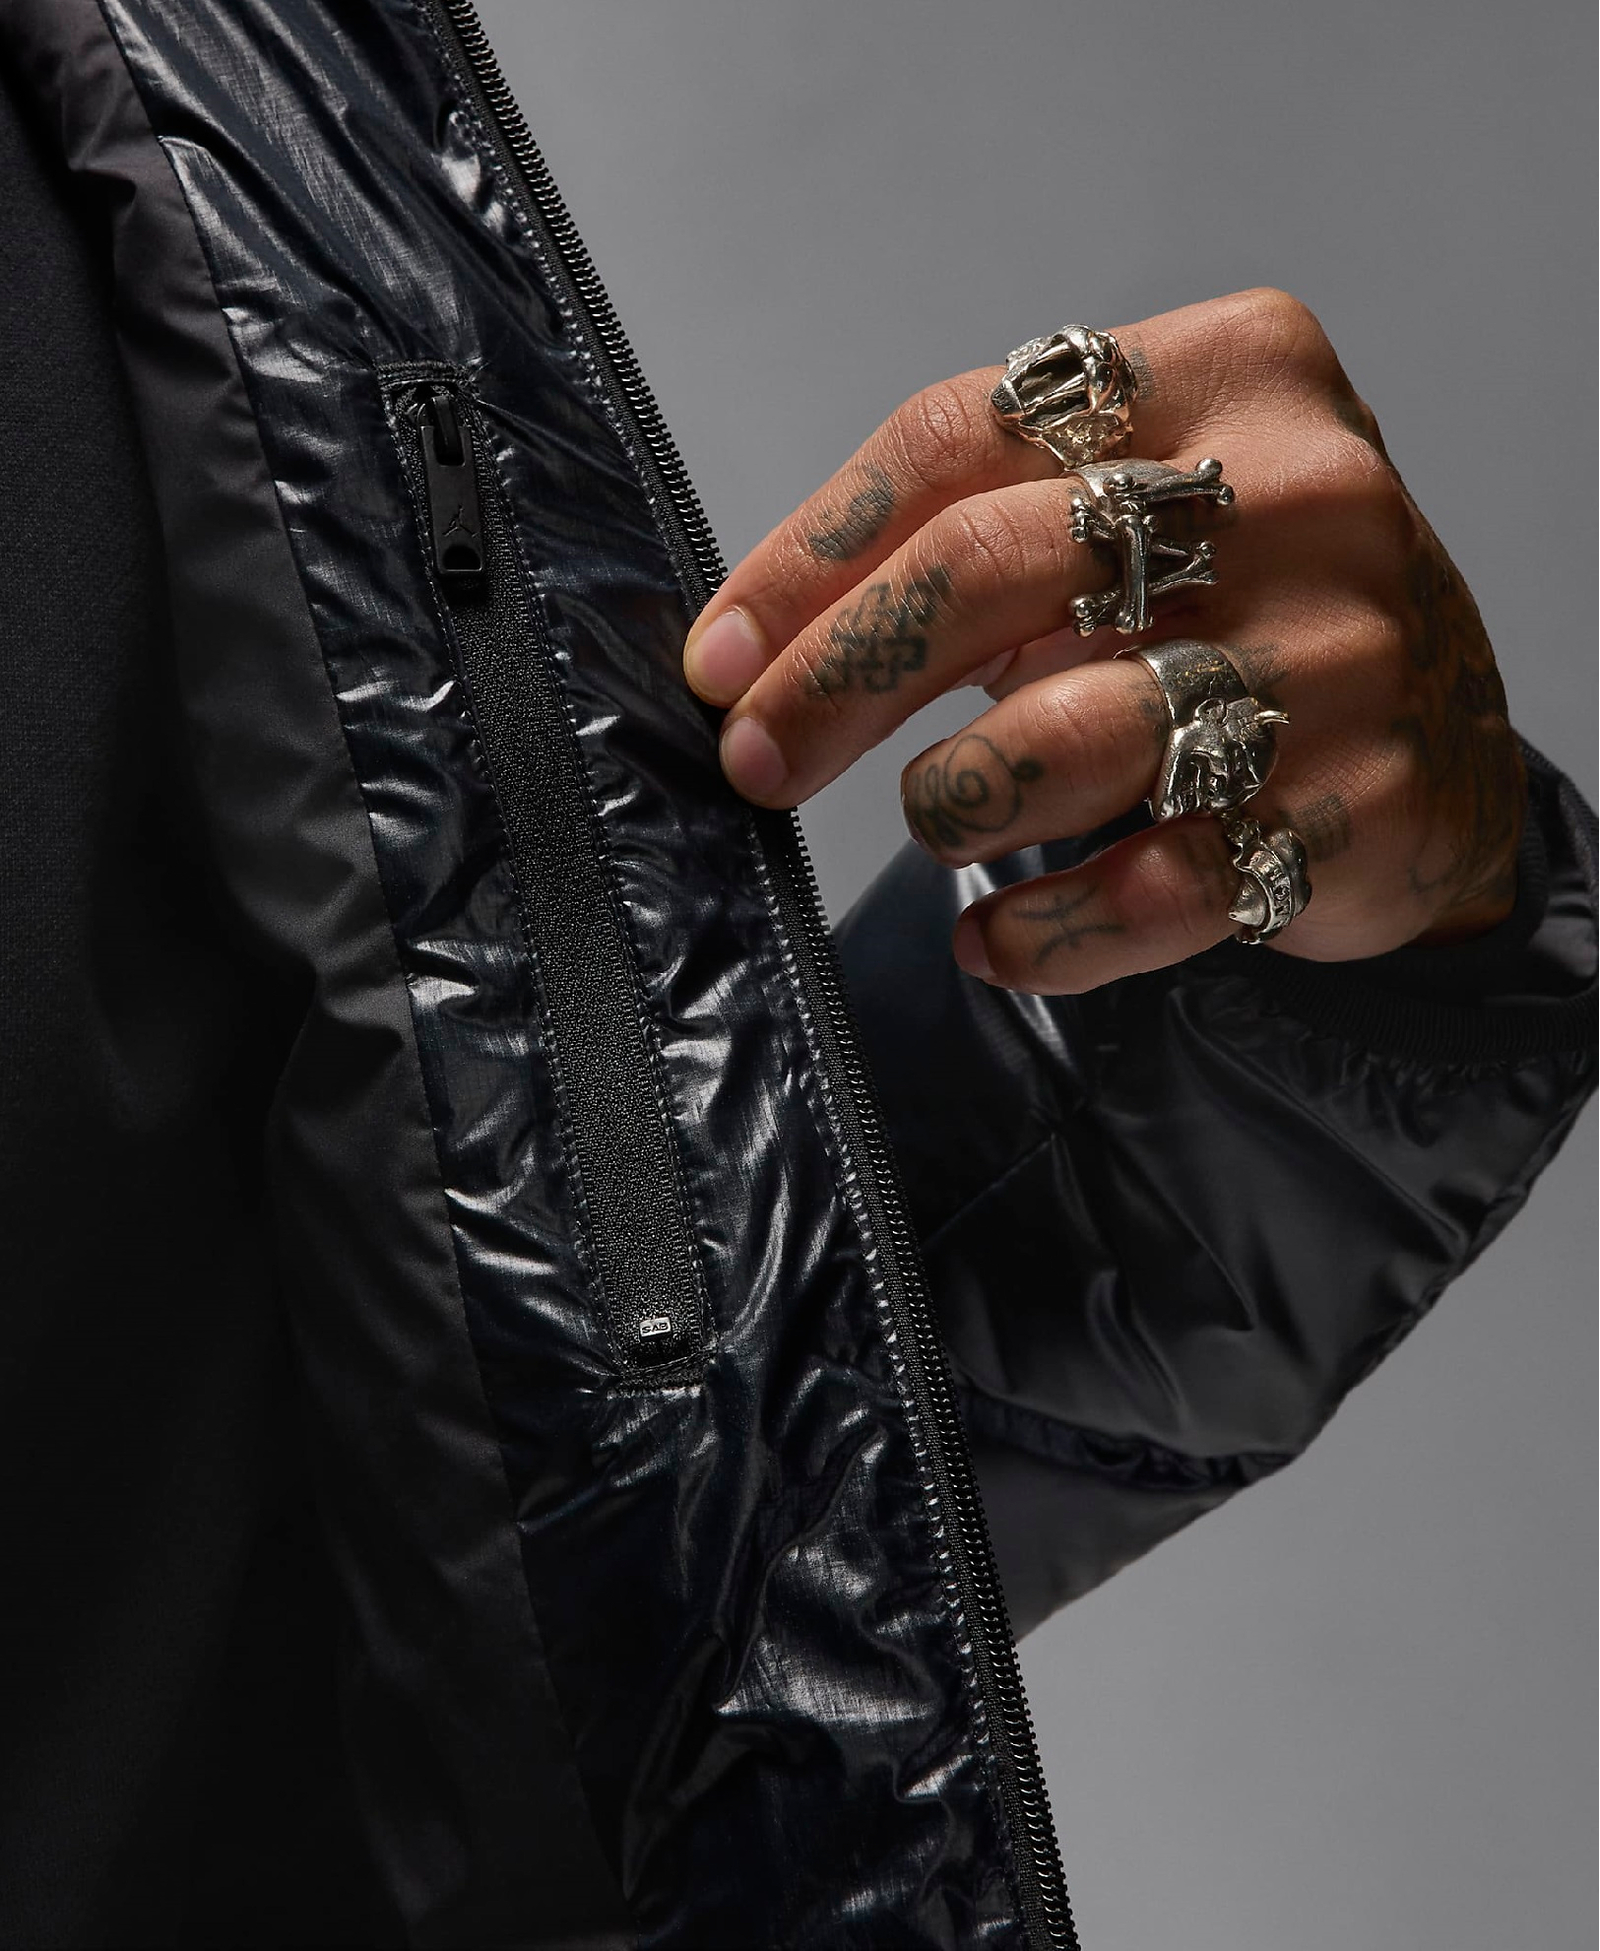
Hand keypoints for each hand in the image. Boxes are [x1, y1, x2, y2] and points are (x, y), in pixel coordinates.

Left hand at [681, 289, 1523, 994]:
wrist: (1446, 738)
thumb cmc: (1244, 608)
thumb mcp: (1142, 511)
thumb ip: (983, 531)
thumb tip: (756, 649)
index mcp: (1227, 374)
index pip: (959, 435)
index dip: (811, 555)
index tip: (722, 656)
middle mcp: (1294, 499)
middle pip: (992, 567)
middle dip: (837, 678)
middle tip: (757, 760)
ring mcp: (1334, 658)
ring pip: (1066, 736)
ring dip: (954, 802)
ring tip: (938, 821)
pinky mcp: (1352, 810)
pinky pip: (1146, 891)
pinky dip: (1039, 932)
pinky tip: (992, 938)